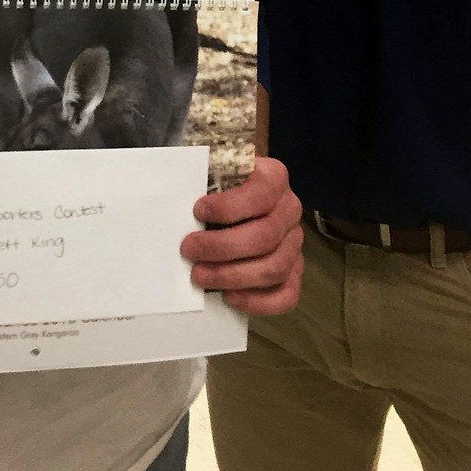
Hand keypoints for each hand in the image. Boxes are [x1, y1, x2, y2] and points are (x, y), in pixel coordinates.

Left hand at [180, 156, 302, 315]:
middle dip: (222, 247)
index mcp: (274, 178)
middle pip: (265, 236)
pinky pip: (286, 294)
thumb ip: (201, 176)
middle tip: (189, 250)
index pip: (261, 194)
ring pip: (274, 268)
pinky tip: (228, 297)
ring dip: (233, 276)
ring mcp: (294, 243)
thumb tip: (177, 197)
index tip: (197, 211)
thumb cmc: (218, 183)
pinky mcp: (292, 271)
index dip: (229, 206)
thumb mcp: (211, 169)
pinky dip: (258, 302)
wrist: (230, 198)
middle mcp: (290, 210)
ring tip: (199, 276)